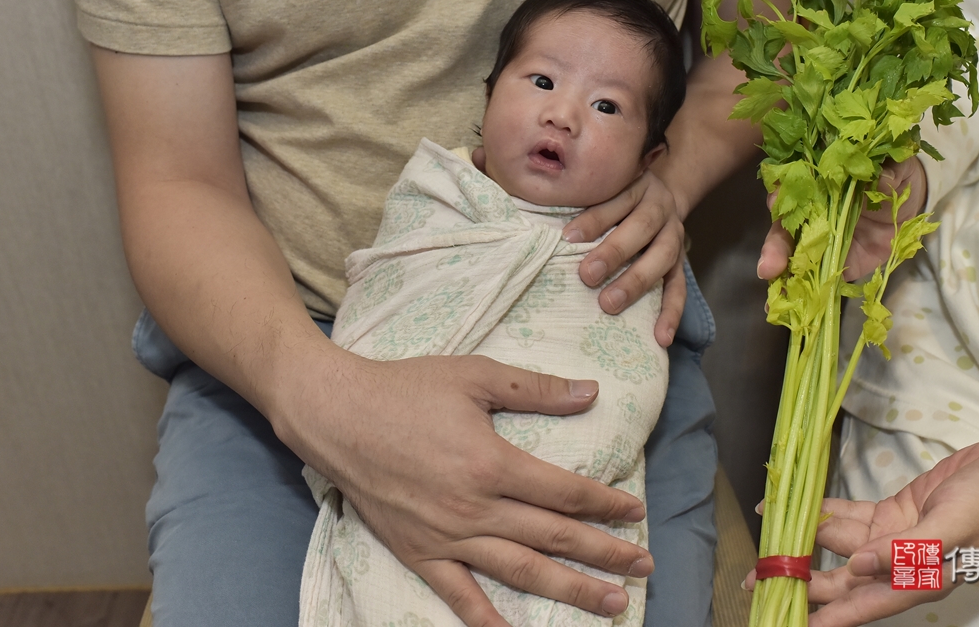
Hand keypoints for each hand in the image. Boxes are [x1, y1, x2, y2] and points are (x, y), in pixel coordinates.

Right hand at [277, 348, 652, 626]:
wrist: (335, 414)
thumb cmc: (405, 388)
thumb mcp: (475, 376)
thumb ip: (536, 388)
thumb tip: (591, 393)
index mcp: (491, 464)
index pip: (564, 492)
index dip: (605, 504)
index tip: (636, 512)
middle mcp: (473, 509)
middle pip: (553, 537)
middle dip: (604, 554)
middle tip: (644, 566)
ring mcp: (445, 537)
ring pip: (520, 572)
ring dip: (570, 591)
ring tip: (611, 606)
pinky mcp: (418, 553)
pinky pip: (459, 596)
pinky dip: (488, 620)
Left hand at [562, 170, 685, 346]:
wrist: (662, 197)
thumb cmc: (617, 199)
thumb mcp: (605, 189)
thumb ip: (582, 202)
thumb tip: (538, 223)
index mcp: (638, 187)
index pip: (616, 201)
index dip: (594, 219)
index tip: (568, 238)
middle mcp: (660, 209)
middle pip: (641, 228)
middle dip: (613, 252)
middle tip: (587, 275)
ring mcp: (674, 238)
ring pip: (661, 258)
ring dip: (635, 282)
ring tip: (609, 304)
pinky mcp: (681, 264)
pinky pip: (679, 289)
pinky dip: (671, 313)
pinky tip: (660, 337)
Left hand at [743, 441, 978, 626]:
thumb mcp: (955, 528)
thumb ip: (909, 551)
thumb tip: (858, 568)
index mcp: (921, 578)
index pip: (865, 605)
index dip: (829, 616)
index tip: (793, 623)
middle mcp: (903, 563)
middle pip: (844, 579)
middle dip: (803, 579)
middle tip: (757, 578)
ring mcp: (897, 537)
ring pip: (841, 544)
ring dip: (806, 540)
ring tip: (766, 539)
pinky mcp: (896, 512)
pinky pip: (851, 516)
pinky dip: (824, 511)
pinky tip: (795, 508)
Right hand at [757, 158, 927, 281]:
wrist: (908, 209)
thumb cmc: (895, 180)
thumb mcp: (898, 169)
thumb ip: (890, 170)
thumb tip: (883, 177)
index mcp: (821, 182)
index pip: (794, 185)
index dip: (783, 192)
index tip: (777, 200)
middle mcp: (810, 210)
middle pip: (784, 225)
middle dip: (775, 245)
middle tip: (770, 266)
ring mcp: (816, 238)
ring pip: (789, 252)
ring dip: (776, 268)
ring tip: (772, 286)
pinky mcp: (828, 262)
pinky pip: (808, 276)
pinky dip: (792, 290)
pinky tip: (778, 304)